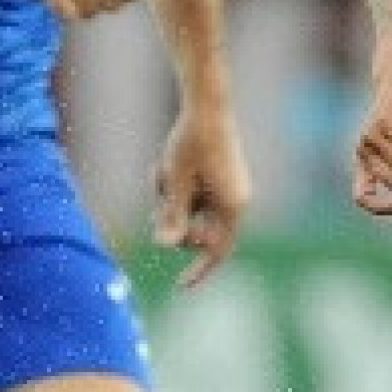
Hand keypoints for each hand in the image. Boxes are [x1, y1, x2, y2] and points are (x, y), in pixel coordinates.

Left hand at [153, 110, 251, 286]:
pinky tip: (167, 166)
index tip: (179, 287)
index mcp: (232, 207)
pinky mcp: (221, 178)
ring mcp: (229, 189)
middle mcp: (236, 201)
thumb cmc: (191, 141)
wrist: (208, 103)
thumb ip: (172, 215)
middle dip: (174, 223)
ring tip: (161, 172)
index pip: (218, 252)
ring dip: (172, 201)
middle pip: (200, 232)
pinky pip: (195, 197)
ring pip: (193, 213)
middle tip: (155, 204)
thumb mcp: (175, 181)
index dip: (199, 272)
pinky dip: (178, 189)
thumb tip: (165, 247)